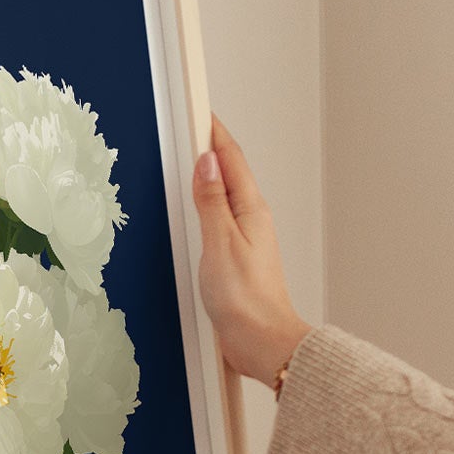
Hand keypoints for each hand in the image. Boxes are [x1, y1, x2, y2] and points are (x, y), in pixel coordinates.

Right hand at [193, 115, 311, 383]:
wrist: (262, 343)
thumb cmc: (246, 301)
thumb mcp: (220, 244)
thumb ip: (211, 202)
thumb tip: (206, 162)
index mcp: (250, 210)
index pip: (230, 159)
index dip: (214, 132)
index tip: (199, 109)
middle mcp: (251, 220)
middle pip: (229, 173)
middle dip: (210, 147)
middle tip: (192, 124)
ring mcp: (245, 239)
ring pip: (225, 196)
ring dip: (209, 175)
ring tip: (191, 157)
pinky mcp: (237, 259)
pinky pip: (220, 219)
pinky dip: (207, 205)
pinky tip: (197, 209)